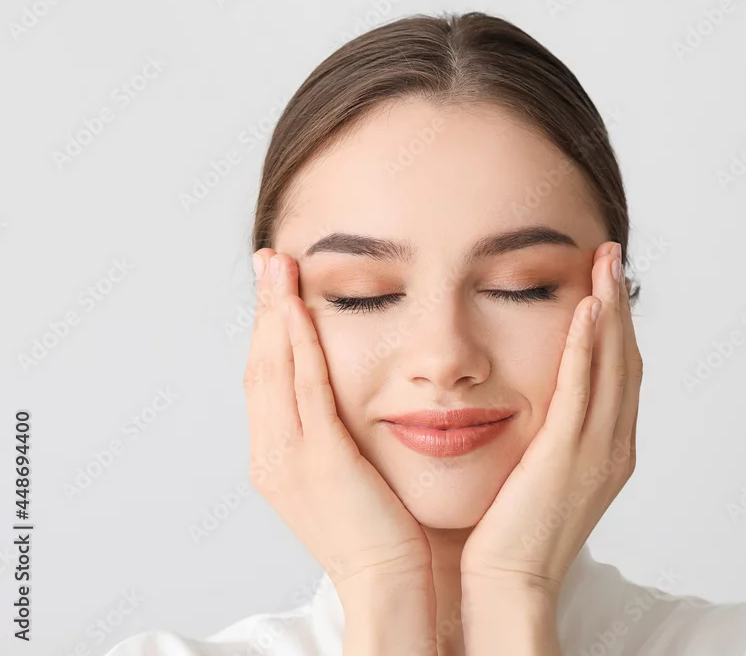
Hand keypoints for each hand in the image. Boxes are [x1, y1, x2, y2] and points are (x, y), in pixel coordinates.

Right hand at [243, 248, 432, 593]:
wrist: (388, 582)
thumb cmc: (382, 532)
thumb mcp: (347, 476)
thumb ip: (335, 438)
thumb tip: (344, 400)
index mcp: (276, 460)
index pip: (266, 380)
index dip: (266, 331)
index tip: (274, 290)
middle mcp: (272, 456)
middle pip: (260, 367)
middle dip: (263, 310)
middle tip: (268, 261)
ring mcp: (290, 459)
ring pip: (275, 370)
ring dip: (276, 314)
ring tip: (279, 267)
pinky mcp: (320, 460)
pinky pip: (306, 389)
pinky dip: (300, 345)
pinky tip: (302, 309)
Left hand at [460, 240, 641, 601]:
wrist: (508, 583)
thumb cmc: (511, 533)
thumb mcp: (540, 474)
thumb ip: (549, 434)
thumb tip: (534, 401)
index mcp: (609, 450)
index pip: (620, 374)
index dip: (618, 325)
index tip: (606, 284)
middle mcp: (613, 447)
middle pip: (626, 359)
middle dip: (621, 304)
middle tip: (613, 255)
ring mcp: (597, 452)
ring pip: (613, 366)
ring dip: (611, 310)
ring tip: (605, 263)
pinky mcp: (567, 455)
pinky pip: (582, 389)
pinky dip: (588, 346)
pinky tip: (587, 308)